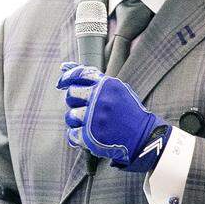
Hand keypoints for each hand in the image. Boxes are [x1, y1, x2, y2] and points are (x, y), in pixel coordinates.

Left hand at [56, 62, 171, 172]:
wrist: (143, 135)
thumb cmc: (126, 111)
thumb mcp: (115, 89)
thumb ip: (92, 78)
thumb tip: (63, 66)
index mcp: (107, 85)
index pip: (80, 74)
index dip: (67, 78)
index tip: (61, 84)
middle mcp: (100, 99)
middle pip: (71, 94)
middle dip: (74, 101)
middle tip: (84, 108)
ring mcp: (95, 117)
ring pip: (70, 115)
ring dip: (75, 120)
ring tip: (88, 123)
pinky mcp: (91, 135)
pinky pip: (72, 134)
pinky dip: (77, 136)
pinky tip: (87, 136)